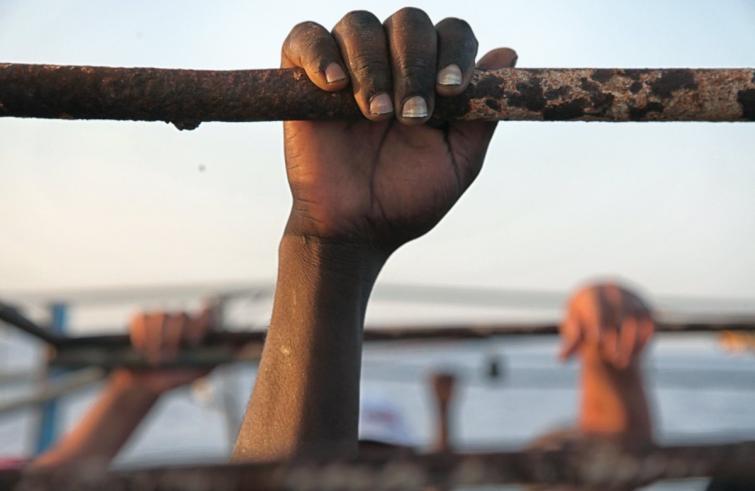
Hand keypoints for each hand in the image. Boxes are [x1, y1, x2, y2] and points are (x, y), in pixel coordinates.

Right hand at [115, 305, 215, 393]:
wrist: (145, 384)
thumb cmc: (175, 377)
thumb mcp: (197, 373)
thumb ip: (215, 361)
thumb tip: (238, 348)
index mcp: (199, 329)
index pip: (207, 313)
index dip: (202, 323)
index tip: (194, 341)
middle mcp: (182, 319)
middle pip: (181, 316)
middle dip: (174, 337)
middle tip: (169, 357)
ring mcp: (161, 317)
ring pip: (160, 315)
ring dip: (156, 338)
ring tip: (155, 359)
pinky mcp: (141, 319)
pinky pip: (141, 318)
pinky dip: (141, 334)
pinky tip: (141, 349)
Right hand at [281, 8, 516, 251]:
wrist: (357, 229)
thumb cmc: (407, 198)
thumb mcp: (458, 160)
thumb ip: (481, 114)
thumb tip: (508, 54)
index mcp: (429, 77)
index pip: (450, 33)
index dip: (455, 51)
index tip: (451, 90)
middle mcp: (390, 63)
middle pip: (408, 21)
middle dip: (415, 62)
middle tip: (412, 114)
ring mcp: (346, 68)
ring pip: (359, 24)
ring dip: (372, 64)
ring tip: (375, 113)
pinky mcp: (302, 80)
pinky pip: (306, 37)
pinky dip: (320, 51)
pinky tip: (335, 85)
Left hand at [559, 283, 654, 367]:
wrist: (602, 311)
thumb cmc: (582, 323)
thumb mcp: (575, 330)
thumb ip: (571, 342)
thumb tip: (561, 358)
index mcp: (592, 293)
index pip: (597, 308)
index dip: (598, 324)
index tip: (597, 341)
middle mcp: (614, 291)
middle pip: (618, 315)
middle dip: (617, 338)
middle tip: (613, 360)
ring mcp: (632, 298)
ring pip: (636, 320)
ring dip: (631, 343)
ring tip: (622, 363)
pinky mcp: (646, 308)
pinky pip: (649, 324)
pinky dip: (643, 341)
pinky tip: (634, 356)